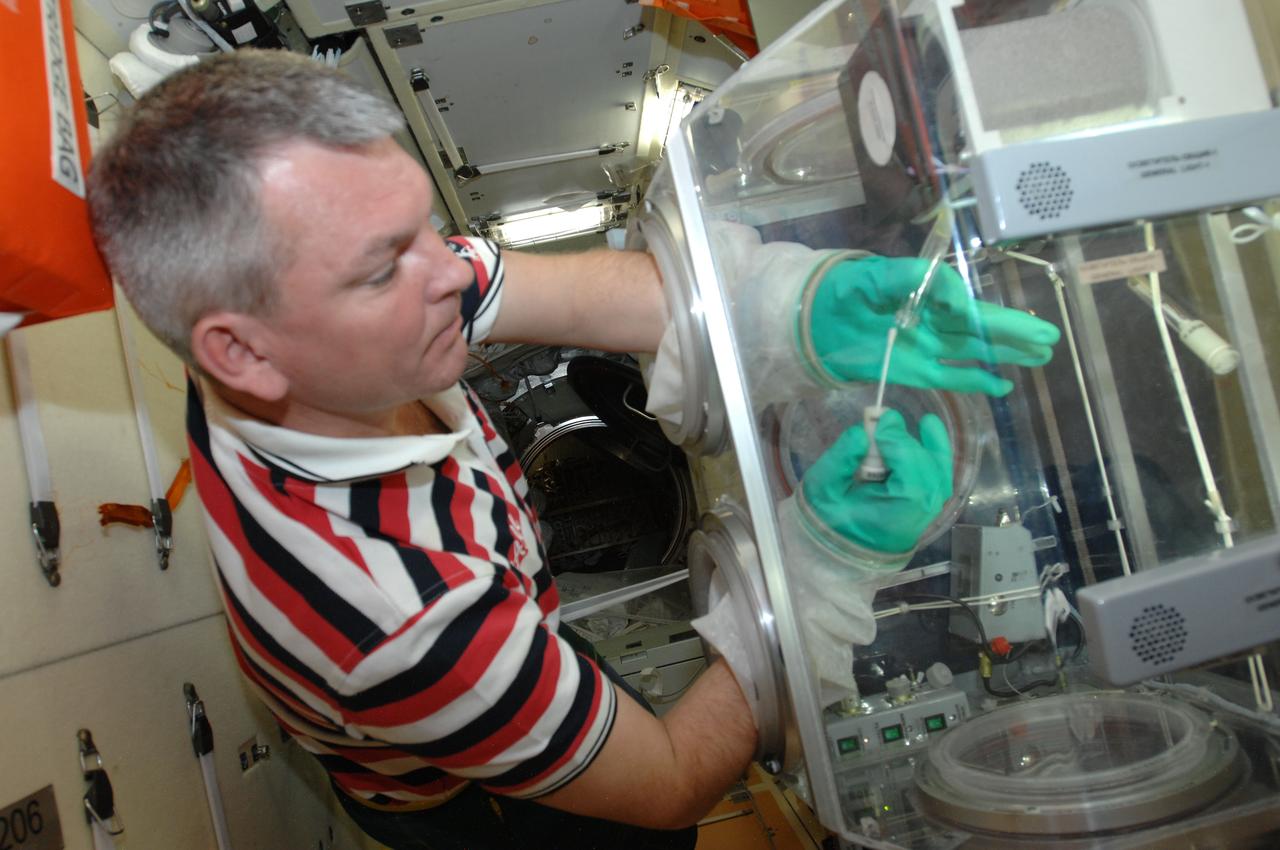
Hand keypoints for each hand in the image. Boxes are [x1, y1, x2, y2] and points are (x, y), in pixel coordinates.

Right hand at [801, 409, 952, 553]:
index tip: (882, 422)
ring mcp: (923, 515)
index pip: (911, 481)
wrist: (833, 552)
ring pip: (940, 479)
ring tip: (926, 423)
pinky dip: (936, 459)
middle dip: (912, 445)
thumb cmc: (825, 521)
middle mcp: (915, 519)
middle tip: (888, 422)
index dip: (900, 447)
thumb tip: (861, 433)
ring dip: (934, 449)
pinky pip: (937, 481)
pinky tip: (930, 436)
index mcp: (891, 519)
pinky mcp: (922, 508)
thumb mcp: (821, 490)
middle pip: (930, 477)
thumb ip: (840, 461)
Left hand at [808, 257, 1060, 395]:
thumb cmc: (845, 289)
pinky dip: (977, 382)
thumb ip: (921, 281)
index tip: (1024, 327)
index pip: (970, 307)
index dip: (998, 319)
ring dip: (1006, 355)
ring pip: (974, 352)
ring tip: (1041, 357)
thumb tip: (960, 300)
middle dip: (1015, 335)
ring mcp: (925, 347)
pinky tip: (1004, 386)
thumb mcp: (881, 275)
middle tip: (1050, 339)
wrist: (812, 318)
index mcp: (928, 294)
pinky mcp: (914, 372)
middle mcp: (933, 321)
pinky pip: (951, 378)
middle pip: (981, 330)